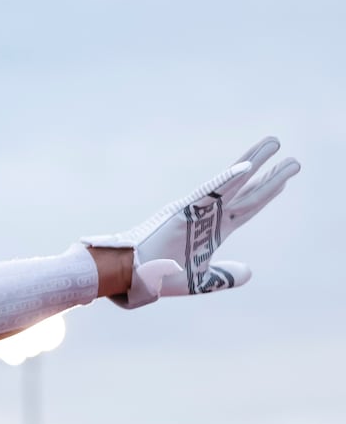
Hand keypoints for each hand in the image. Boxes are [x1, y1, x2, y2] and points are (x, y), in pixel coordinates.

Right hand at [82, 136, 298, 308]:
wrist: (130, 278)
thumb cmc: (157, 276)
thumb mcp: (201, 280)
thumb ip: (225, 275)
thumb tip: (249, 272)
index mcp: (212, 231)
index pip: (246, 208)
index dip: (266, 193)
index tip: (284, 178)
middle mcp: (207, 216)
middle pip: (246, 191)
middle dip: (270, 174)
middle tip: (293, 159)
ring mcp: (196, 211)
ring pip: (232, 183)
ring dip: (254, 163)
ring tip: (275, 144)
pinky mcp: (183, 211)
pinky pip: (210, 192)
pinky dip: (228, 180)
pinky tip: (247, 167)